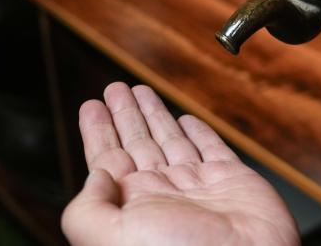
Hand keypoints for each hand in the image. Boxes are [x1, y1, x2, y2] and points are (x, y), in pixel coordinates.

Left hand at [62, 83, 299, 245]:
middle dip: (125, 115)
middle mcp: (163, 195)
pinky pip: (211, 148)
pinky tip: (186, 120)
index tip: (92, 106)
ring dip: (155, 114)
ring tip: (141, 91)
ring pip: (170, 141)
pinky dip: (199, 131)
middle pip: (137, 144)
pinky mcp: (231, 180)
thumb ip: (88, 209)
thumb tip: (94, 176)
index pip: (108, 160)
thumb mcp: (112, 238)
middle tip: (115, 89)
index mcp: (131, 208)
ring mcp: (197, 187)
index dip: (98, 130)